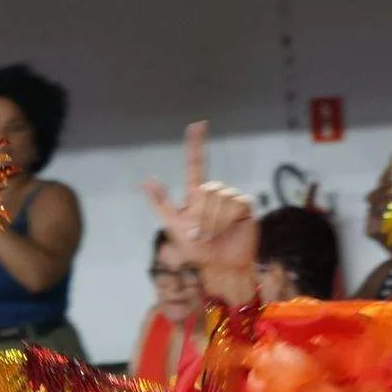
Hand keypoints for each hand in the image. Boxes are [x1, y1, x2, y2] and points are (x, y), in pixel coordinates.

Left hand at [146, 122, 257, 303]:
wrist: (223, 266)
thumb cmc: (197, 250)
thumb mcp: (174, 227)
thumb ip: (161, 203)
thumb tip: (147, 179)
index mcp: (196, 195)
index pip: (195, 165)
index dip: (195, 145)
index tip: (197, 125)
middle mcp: (214, 193)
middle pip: (206, 189)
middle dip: (201, 215)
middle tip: (200, 234)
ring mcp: (231, 199)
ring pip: (220, 197)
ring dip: (213, 221)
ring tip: (213, 235)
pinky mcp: (245, 206)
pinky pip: (235, 204)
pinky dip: (227, 220)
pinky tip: (229, 230)